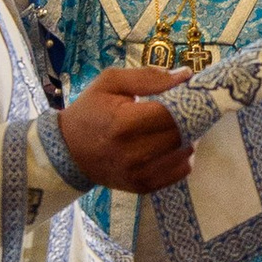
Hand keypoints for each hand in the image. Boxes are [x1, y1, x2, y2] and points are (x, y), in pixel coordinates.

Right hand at [57, 63, 195, 192]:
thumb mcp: (110, 82)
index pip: (173, 112)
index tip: (192, 91)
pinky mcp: (144, 187)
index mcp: (124, 123)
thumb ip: (148, 76)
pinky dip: (183, 155)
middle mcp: (134, 152)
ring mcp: (140, 173)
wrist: (68, 151)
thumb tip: (184, 75)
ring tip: (178, 124)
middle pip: (182, 133)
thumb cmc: (90, 111)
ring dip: (189, 136)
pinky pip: (181, 171)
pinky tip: (172, 143)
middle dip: (191, 117)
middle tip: (188, 107)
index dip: (188, 100)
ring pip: (186, 152)